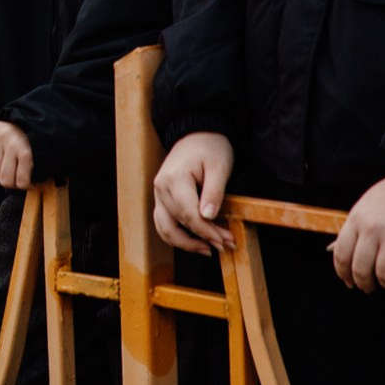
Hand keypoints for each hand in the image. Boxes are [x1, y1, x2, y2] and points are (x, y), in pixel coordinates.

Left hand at [0, 119, 35, 189]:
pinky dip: (27, 186)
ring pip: (6, 180)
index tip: (6, 166)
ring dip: (16, 184)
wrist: (49, 128)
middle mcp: (1, 137)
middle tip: (16, 174)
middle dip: (5, 178)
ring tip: (23, 178)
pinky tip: (32, 182)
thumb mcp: (1, 136)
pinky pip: (21, 181)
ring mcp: (13, 145)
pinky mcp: (27, 154)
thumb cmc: (23, 136)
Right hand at [153, 131, 237, 253]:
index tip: (226, 241)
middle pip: (177, 223)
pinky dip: (178, 235)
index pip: (189, 214)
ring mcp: (159, 193)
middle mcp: (161, 188)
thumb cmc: (210, 147)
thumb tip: (207, 217)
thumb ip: (213, 192)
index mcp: (174, 179)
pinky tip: (195, 241)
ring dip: (185, 243)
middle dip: (202, 238)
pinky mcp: (162, 198)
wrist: (196, 134)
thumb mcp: (219, 167)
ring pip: (165, 227)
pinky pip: (164, 222)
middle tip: (225, 246)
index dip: (208, 231)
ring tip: (208, 249)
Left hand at [331, 172, 384, 291]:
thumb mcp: (364, 206)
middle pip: (360, 269)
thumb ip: (353, 229)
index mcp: (356, 219)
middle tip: (369, 287)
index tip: (348, 281)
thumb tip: (335, 252)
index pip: (341, 254)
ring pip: (384, 275)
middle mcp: (372, 229)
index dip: (343, 273)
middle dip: (364, 284)